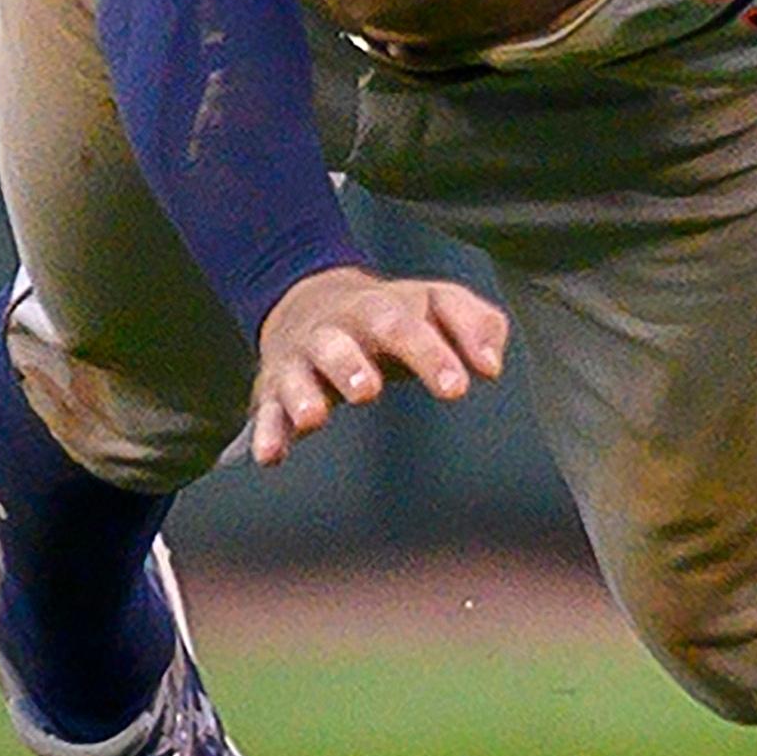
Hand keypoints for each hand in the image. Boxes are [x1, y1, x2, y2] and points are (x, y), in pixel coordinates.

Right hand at [251, 265, 509, 465]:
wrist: (309, 299)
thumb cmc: (390, 315)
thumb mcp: (437, 304)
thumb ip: (476, 325)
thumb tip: (491, 365)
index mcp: (378, 310)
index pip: (404, 325)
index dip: (430, 354)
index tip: (456, 387)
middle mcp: (333, 332)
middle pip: (338, 343)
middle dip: (350, 365)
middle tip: (368, 390)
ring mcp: (300, 361)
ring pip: (295, 374)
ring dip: (302, 395)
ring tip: (314, 418)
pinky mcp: (274, 392)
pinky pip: (265, 412)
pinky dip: (266, 433)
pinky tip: (269, 456)